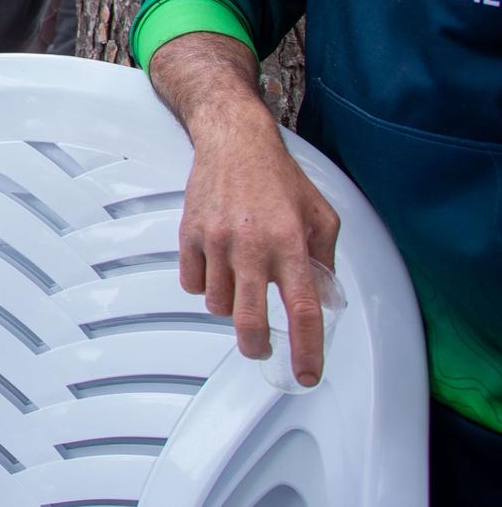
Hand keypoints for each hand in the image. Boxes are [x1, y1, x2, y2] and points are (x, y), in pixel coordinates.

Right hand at [180, 115, 340, 386]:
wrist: (234, 142)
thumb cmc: (277, 176)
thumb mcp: (321, 215)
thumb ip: (325, 260)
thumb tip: (324, 298)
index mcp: (291, 243)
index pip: (303, 310)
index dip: (306, 350)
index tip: (307, 372)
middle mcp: (252, 246)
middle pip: (249, 320)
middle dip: (256, 346)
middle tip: (262, 348)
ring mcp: (217, 242)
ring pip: (218, 305)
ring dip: (231, 306)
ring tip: (241, 286)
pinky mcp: (190, 236)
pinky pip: (191, 284)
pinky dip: (204, 286)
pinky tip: (217, 270)